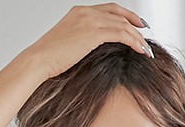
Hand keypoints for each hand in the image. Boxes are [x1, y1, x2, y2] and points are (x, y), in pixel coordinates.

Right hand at [24, 3, 151, 80]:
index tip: (134, 23)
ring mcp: (89, 20)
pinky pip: (120, 34)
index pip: (108, 9)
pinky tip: (140, 49)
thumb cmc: (49, 59)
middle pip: (118, 13)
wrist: (39, 60)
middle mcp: (85, 12)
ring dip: (137, 36)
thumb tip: (92, 50)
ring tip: (146, 48)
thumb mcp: (67, 45)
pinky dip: (133, 41)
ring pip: (122, 24)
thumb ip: (82, 41)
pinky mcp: (93, 33)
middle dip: (135, 22)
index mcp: (79, 12)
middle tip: (146, 32)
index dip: (124, 15)